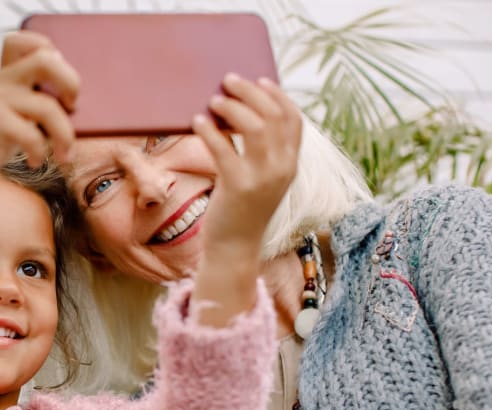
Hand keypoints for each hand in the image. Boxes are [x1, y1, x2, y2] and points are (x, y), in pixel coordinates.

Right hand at [0, 30, 79, 189]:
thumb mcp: (18, 113)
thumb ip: (39, 100)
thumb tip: (78, 108)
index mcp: (9, 74)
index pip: (25, 41)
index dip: (50, 50)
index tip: (59, 80)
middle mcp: (3, 80)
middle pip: (45, 60)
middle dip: (70, 82)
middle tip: (72, 106)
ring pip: (47, 107)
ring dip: (65, 136)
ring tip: (64, 155)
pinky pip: (31, 134)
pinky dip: (40, 152)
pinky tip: (36, 160)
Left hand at [193, 74, 302, 257]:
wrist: (234, 248)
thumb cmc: (240, 209)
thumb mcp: (257, 178)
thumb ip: (255, 151)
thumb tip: (234, 113)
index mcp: (291, 164)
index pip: (294, 119)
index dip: (278, 95)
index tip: (261, 80)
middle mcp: (282, 168)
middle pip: (272, 116)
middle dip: (250, 92)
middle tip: (229, 80)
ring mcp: (263, 177)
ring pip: (252, 126)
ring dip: (232, 107)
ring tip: (213, 100)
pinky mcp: (238, 186)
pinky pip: (223, 148)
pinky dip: (209, 130)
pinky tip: (197, 122)